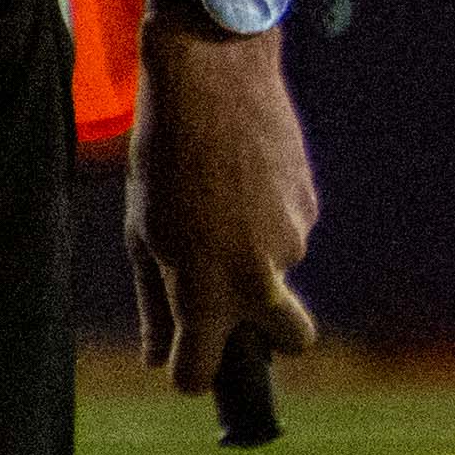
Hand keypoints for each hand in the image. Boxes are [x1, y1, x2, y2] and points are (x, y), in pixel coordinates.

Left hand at [131, 36, 322, 402]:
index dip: (191, 374)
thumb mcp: (143, 233)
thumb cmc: (163, 157)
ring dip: (255, 255)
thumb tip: (158, 356)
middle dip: (274, 339)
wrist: (214, 80)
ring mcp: (295, 238)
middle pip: (294, 339)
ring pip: (279, 270)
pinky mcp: (312, 204)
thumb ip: (156, 302)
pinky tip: (243, 178)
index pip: (203, 371)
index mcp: (208, 288)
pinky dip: (268, 218)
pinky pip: (289, 231)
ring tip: (219, 203)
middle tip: (239, 312)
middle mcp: (261, 273)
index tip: (185, 365)